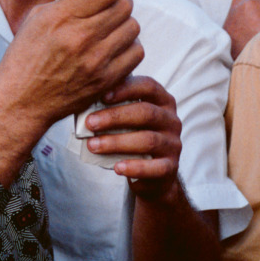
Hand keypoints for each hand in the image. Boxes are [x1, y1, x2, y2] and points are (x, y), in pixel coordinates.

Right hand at [0, 0, 143, 184]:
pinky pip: (136, 53)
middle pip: (125, 6)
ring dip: (125, 22)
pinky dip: (130, 46)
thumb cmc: (25, 57)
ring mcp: (97, 61)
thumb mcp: (36, 18)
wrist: (21, 102)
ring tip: (113, 24)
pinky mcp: (106, 80)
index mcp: (62, 17)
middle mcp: (82, 38)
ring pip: (133, 28)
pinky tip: (116, 45)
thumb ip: (67, 1)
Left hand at [84, 76, 181, 202]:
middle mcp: (171, 120)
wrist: (153, 173)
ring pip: (148, 140)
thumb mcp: (128, 120)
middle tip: (90, 123)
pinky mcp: (171, 167)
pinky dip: (135, 167)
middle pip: (146, 113)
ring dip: (117, 142)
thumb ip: (115, 108)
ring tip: (93, 145)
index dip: (126, 88)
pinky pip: (155, 167)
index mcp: (163, 101)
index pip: (148, 86)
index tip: (101, 95)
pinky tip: (117, 167)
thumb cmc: (134, 137)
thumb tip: (86, 103)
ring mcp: (173, 144)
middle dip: (115, 117)